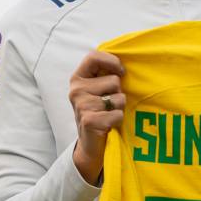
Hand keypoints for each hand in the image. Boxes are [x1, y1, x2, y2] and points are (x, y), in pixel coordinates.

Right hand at [69, 51, 124, 184]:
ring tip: (108, 114)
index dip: (112, 61)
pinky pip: (118, 114)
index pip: (93, 57)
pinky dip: (118, 120)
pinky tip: (108, 124)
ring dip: (119, 108)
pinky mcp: (89, 121)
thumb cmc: (99, 111)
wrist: (90, 143)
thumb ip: (105, 74)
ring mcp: (81, 106)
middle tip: (109, 104)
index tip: (121, 71)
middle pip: (114, 80)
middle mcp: (76, 90)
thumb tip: (125, 62)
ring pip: (118, 98)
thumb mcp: (97, 89)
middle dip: (118, 92)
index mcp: (78, 78)